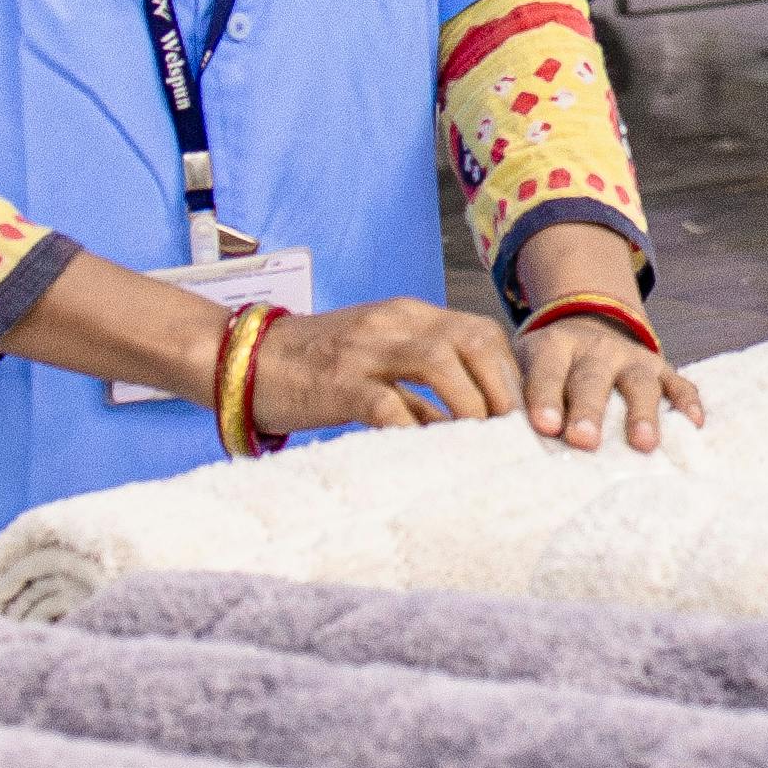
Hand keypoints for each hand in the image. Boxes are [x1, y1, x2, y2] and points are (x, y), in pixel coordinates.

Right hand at [248, 295, 519, 434]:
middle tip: (515, 433)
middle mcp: (394, 324)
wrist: (243, 357)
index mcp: (409, 315)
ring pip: (439, 363)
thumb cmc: (317, 366)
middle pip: (471, 341)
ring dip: (469, 405)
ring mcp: (366, 351)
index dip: (509, 373)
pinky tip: (427, 452)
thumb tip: (465, 422)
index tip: (524, 414)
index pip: (480, 332)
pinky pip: (387, 404)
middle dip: (502, 389)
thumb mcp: (377, 357)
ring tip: (482, 442)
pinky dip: (415, 428)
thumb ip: (420, 381)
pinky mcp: (338, 384)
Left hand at [507, 225, 703, 451]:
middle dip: (589, 410)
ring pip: (639, 383)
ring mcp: (632, 357)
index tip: (544, 426)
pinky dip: (687, 402)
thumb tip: (499, 446)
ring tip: (642, 444)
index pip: (547, 371)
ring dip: (642, 413)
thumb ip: (517, 398)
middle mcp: (595, 348)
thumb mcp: (524, 367)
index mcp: (554, 347)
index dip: (545, 397)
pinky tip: (693, 424)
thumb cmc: (549, 367)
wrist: (587, 328)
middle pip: (593, 379)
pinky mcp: (661, 368)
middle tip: (584, 440)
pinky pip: (679, 383)